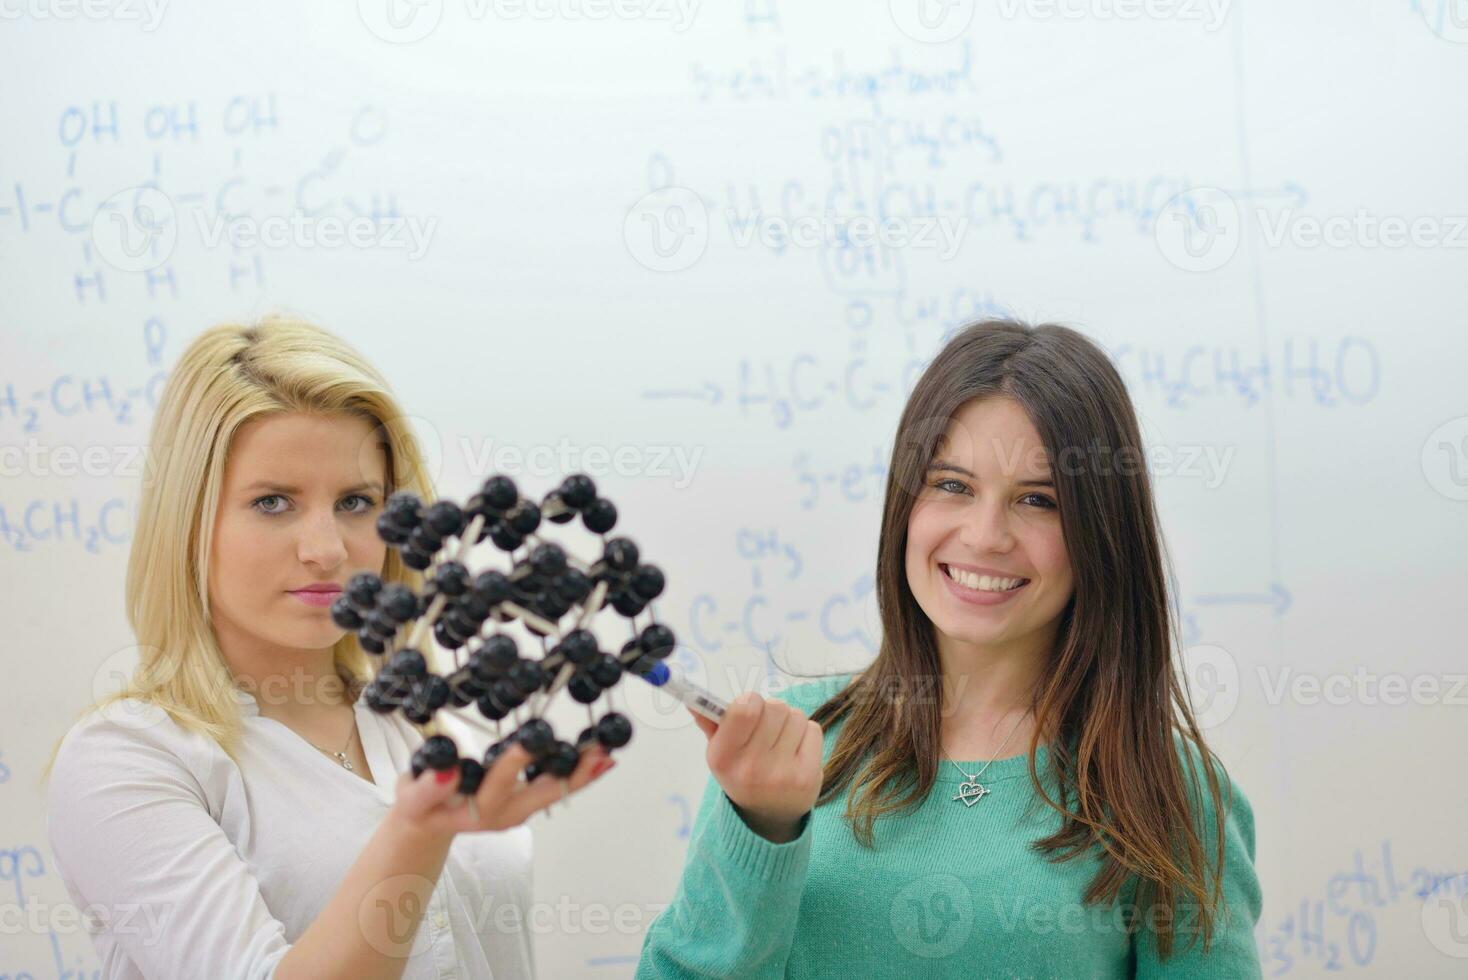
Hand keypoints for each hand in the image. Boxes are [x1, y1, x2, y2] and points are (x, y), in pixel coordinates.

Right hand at [389, 742, 614, 837]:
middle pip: (542, 793)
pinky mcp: (527, 802)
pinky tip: (601, 758)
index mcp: (477, 810)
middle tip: (599, 755)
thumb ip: (426, 789)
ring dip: (583, 774)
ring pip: (555, 791)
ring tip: (609, 754)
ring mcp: (519, 810)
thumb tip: (447, 770)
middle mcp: (506, 813)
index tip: (531, 742)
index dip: (514, 764)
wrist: (429, 823)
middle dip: (571, 774)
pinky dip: (579, 772)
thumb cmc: (420, 806)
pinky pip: (556, 786)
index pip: (498, 785)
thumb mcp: (412, 799)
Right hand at [689, 692, 822, 842]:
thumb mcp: (719, 752)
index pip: (744, 708)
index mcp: (723, 758)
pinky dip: (806, 733)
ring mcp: (781, 774)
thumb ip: (709, 722)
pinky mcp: (807, 777)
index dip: (750, 700)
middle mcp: (751, 768)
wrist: (768, 816)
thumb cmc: (741, 772)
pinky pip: (813, 730)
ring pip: (796, 716)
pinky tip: (795, 750)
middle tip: (767, 725)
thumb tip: (692, 700)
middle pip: (775, 707)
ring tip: (780, 740)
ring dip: (790, 721)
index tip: (749, 707)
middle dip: (772, 710)